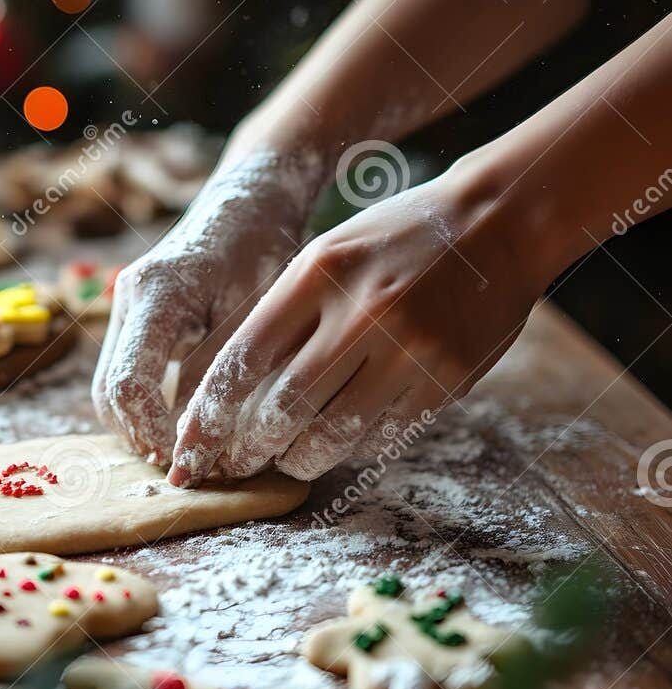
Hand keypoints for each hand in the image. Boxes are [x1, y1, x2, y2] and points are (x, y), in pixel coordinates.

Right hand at [92, 151, 319, 464]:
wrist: (249, 203)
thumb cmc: (261, 249)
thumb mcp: (253, 313)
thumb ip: (222, 376)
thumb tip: (204, 444)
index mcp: (156, 294)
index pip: (128, 384)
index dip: (151, 433)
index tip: (185, 460)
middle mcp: (128, 300)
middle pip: (108, 394)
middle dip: (140, 437)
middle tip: (187, 465)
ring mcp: (126, 309)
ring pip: (110, 389)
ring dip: (140, 426)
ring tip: (188, 450)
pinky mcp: (135, 319)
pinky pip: (126, 374)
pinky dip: (146, 407)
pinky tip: (183, 424)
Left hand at [170, 159, 547, 483]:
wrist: (498, 222)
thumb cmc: (397, 238)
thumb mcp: (329, 253)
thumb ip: (285, 312)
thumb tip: (232, 390)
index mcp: (320, 273)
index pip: (245, 359)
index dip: (210, 414)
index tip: (190, 446)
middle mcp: (362, 312)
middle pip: (284, 409)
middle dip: (249, 451)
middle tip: (235, 466)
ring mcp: (410, 349)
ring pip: (334, 434)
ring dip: (300, 458)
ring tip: (288, 460)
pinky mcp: (447, 379)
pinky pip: (386, 435)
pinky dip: (356, 447)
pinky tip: (345, 442)